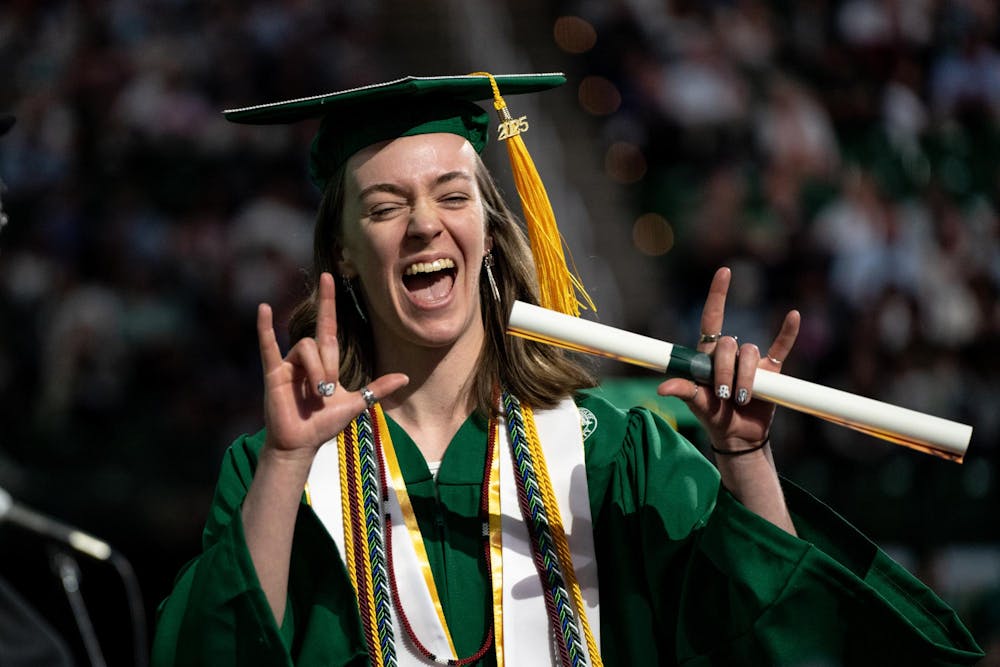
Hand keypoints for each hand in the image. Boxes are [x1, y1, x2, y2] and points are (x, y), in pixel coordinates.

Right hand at [257, 272, 407, 461]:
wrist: (302, 443)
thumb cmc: (325, 425)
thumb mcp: (357, 403)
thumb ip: (378, 388)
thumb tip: (405, 377)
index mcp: (324, 361)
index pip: (328, 325)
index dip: (329, 301)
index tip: (330, 277)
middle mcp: (305, 358)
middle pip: (320, 343)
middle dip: (328, 367)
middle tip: (328, 392)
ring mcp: (288, 364)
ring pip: (304, 348)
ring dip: (314, 371)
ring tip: (317, 394)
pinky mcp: (273, 373)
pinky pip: (268, 346)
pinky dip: (264, 327)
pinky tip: (263, 308)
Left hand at [657, 267, 799, 451]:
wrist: (738, 437)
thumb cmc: (712, 417)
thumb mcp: (696, 404)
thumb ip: (683, 391)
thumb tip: (662, 388)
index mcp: (708, 355)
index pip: (712, 318)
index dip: (718, 295)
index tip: (725, 271)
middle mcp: (730, 354)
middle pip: (730, 344)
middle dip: (726, 369)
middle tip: (724, 394)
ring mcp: (751, 362)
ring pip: (751, 354)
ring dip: (746, 377)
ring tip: (741, 399)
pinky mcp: (771, 373)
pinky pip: (781, 348)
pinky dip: (788, 333)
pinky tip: (793, 316)